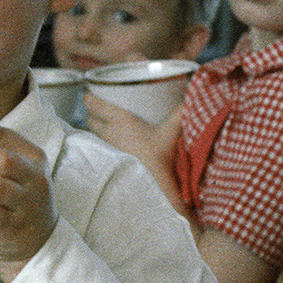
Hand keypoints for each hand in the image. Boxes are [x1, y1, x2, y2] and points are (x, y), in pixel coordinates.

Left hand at [85, 93, 187, 215]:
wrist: (151, 188)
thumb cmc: (158, 158)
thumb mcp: (172, 132)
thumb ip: (181, 113)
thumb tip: (194, 96)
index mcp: (120, 121)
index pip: (95, 105)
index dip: (90, 97)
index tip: (89, 93)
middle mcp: (108, 135)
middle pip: (91, 121)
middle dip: (93, 115)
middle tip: (99, 111)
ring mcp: (106, 152)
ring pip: (94, 137)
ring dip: (98, 133)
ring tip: (107, 130)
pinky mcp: (107, 167)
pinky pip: (100, 153)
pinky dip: (103, 149)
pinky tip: (114, 151)